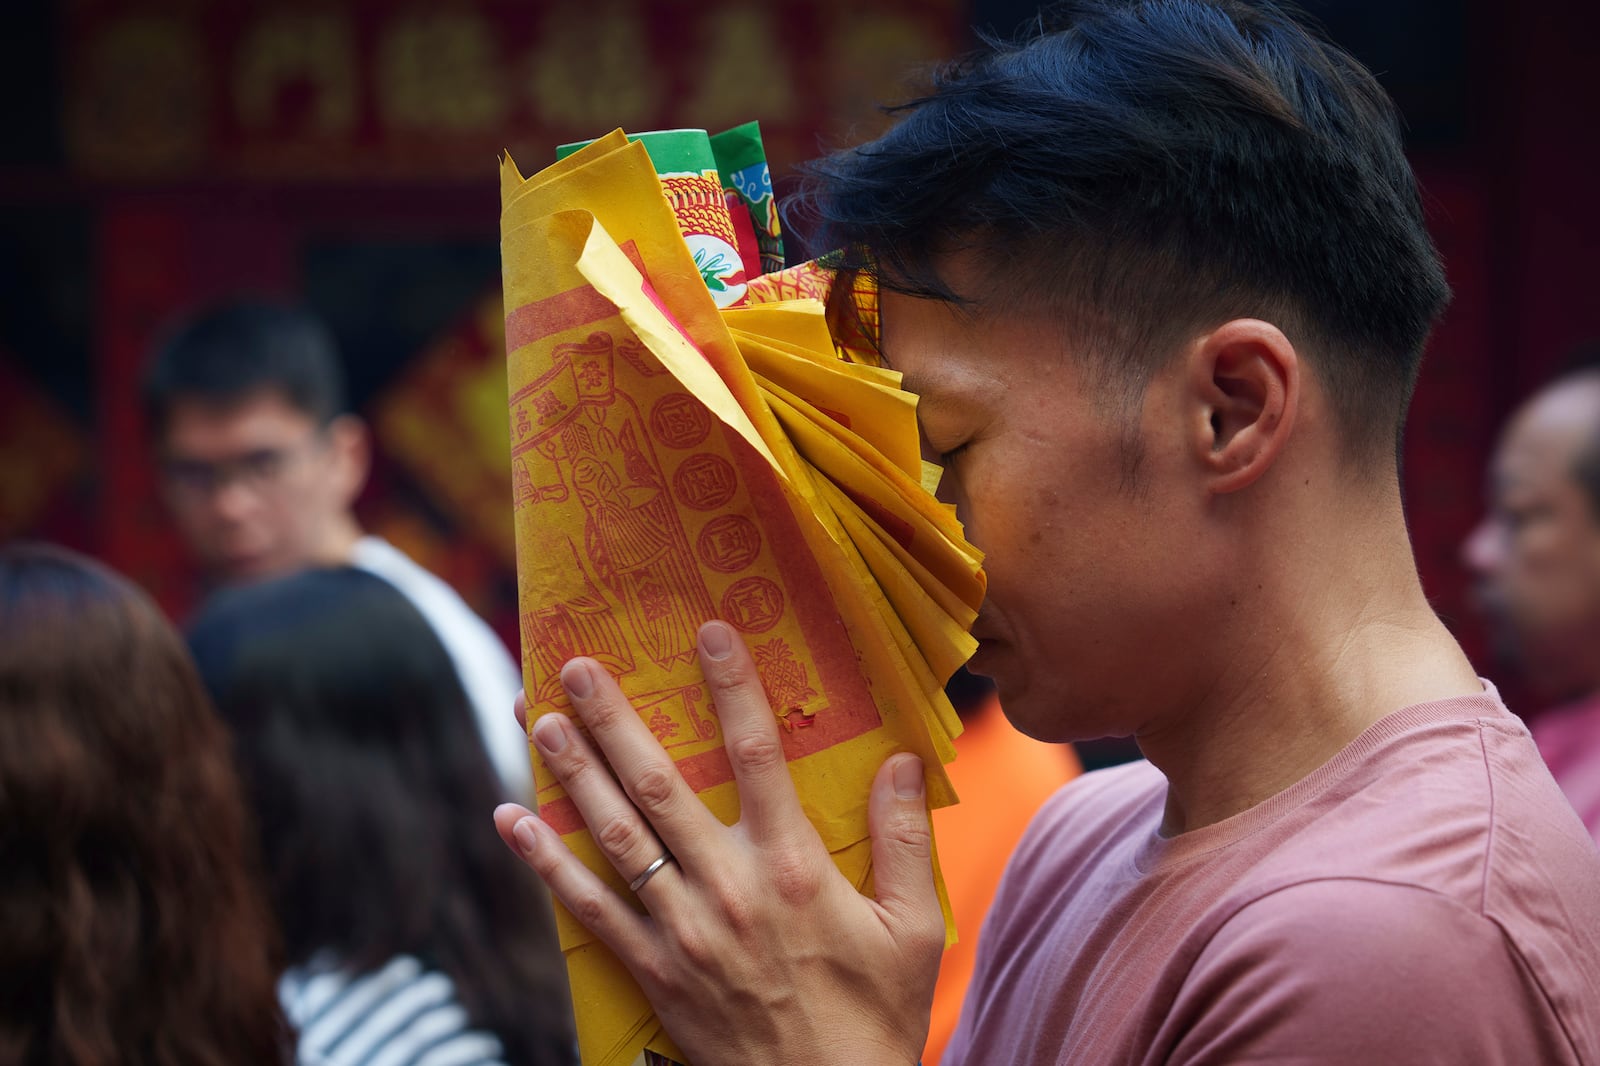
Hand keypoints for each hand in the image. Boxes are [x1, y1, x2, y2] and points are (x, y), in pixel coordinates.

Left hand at [495, 620, 943, 1065]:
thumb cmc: (873, 1017)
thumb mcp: (913, 929)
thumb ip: (906, 840)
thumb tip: (900, 759)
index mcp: (795, 868)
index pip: (758, 756)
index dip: (732, 689)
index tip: (708, 632)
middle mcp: (729, 889)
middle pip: (660, 787)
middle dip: (615, 721)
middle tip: (576, 666)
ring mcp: (682, 931)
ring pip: (614, 837)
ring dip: (572, 774)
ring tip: (539, 719)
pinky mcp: (652, 971)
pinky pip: (587, 910)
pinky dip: (545, 864)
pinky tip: (511, 820)